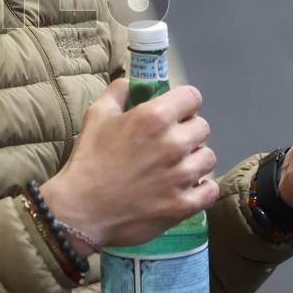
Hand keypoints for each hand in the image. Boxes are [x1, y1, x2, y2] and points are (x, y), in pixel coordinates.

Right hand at [41, 79, 218, 251]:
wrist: (82, 210)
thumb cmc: (88, 159)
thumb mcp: (96, 115)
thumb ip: (118, 92)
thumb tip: (132, 82)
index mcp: (154, 117)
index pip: (192, 97)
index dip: (184, 103)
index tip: (175, 112)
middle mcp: (174, 143)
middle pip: (203, 127)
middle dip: (188, 130)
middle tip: (170, 141)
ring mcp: (182, 176)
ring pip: (208, 157)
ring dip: (195, 159)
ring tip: (177, 166)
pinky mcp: (184, 205)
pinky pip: (210, 190)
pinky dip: (202, 188)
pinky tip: (187, 187)